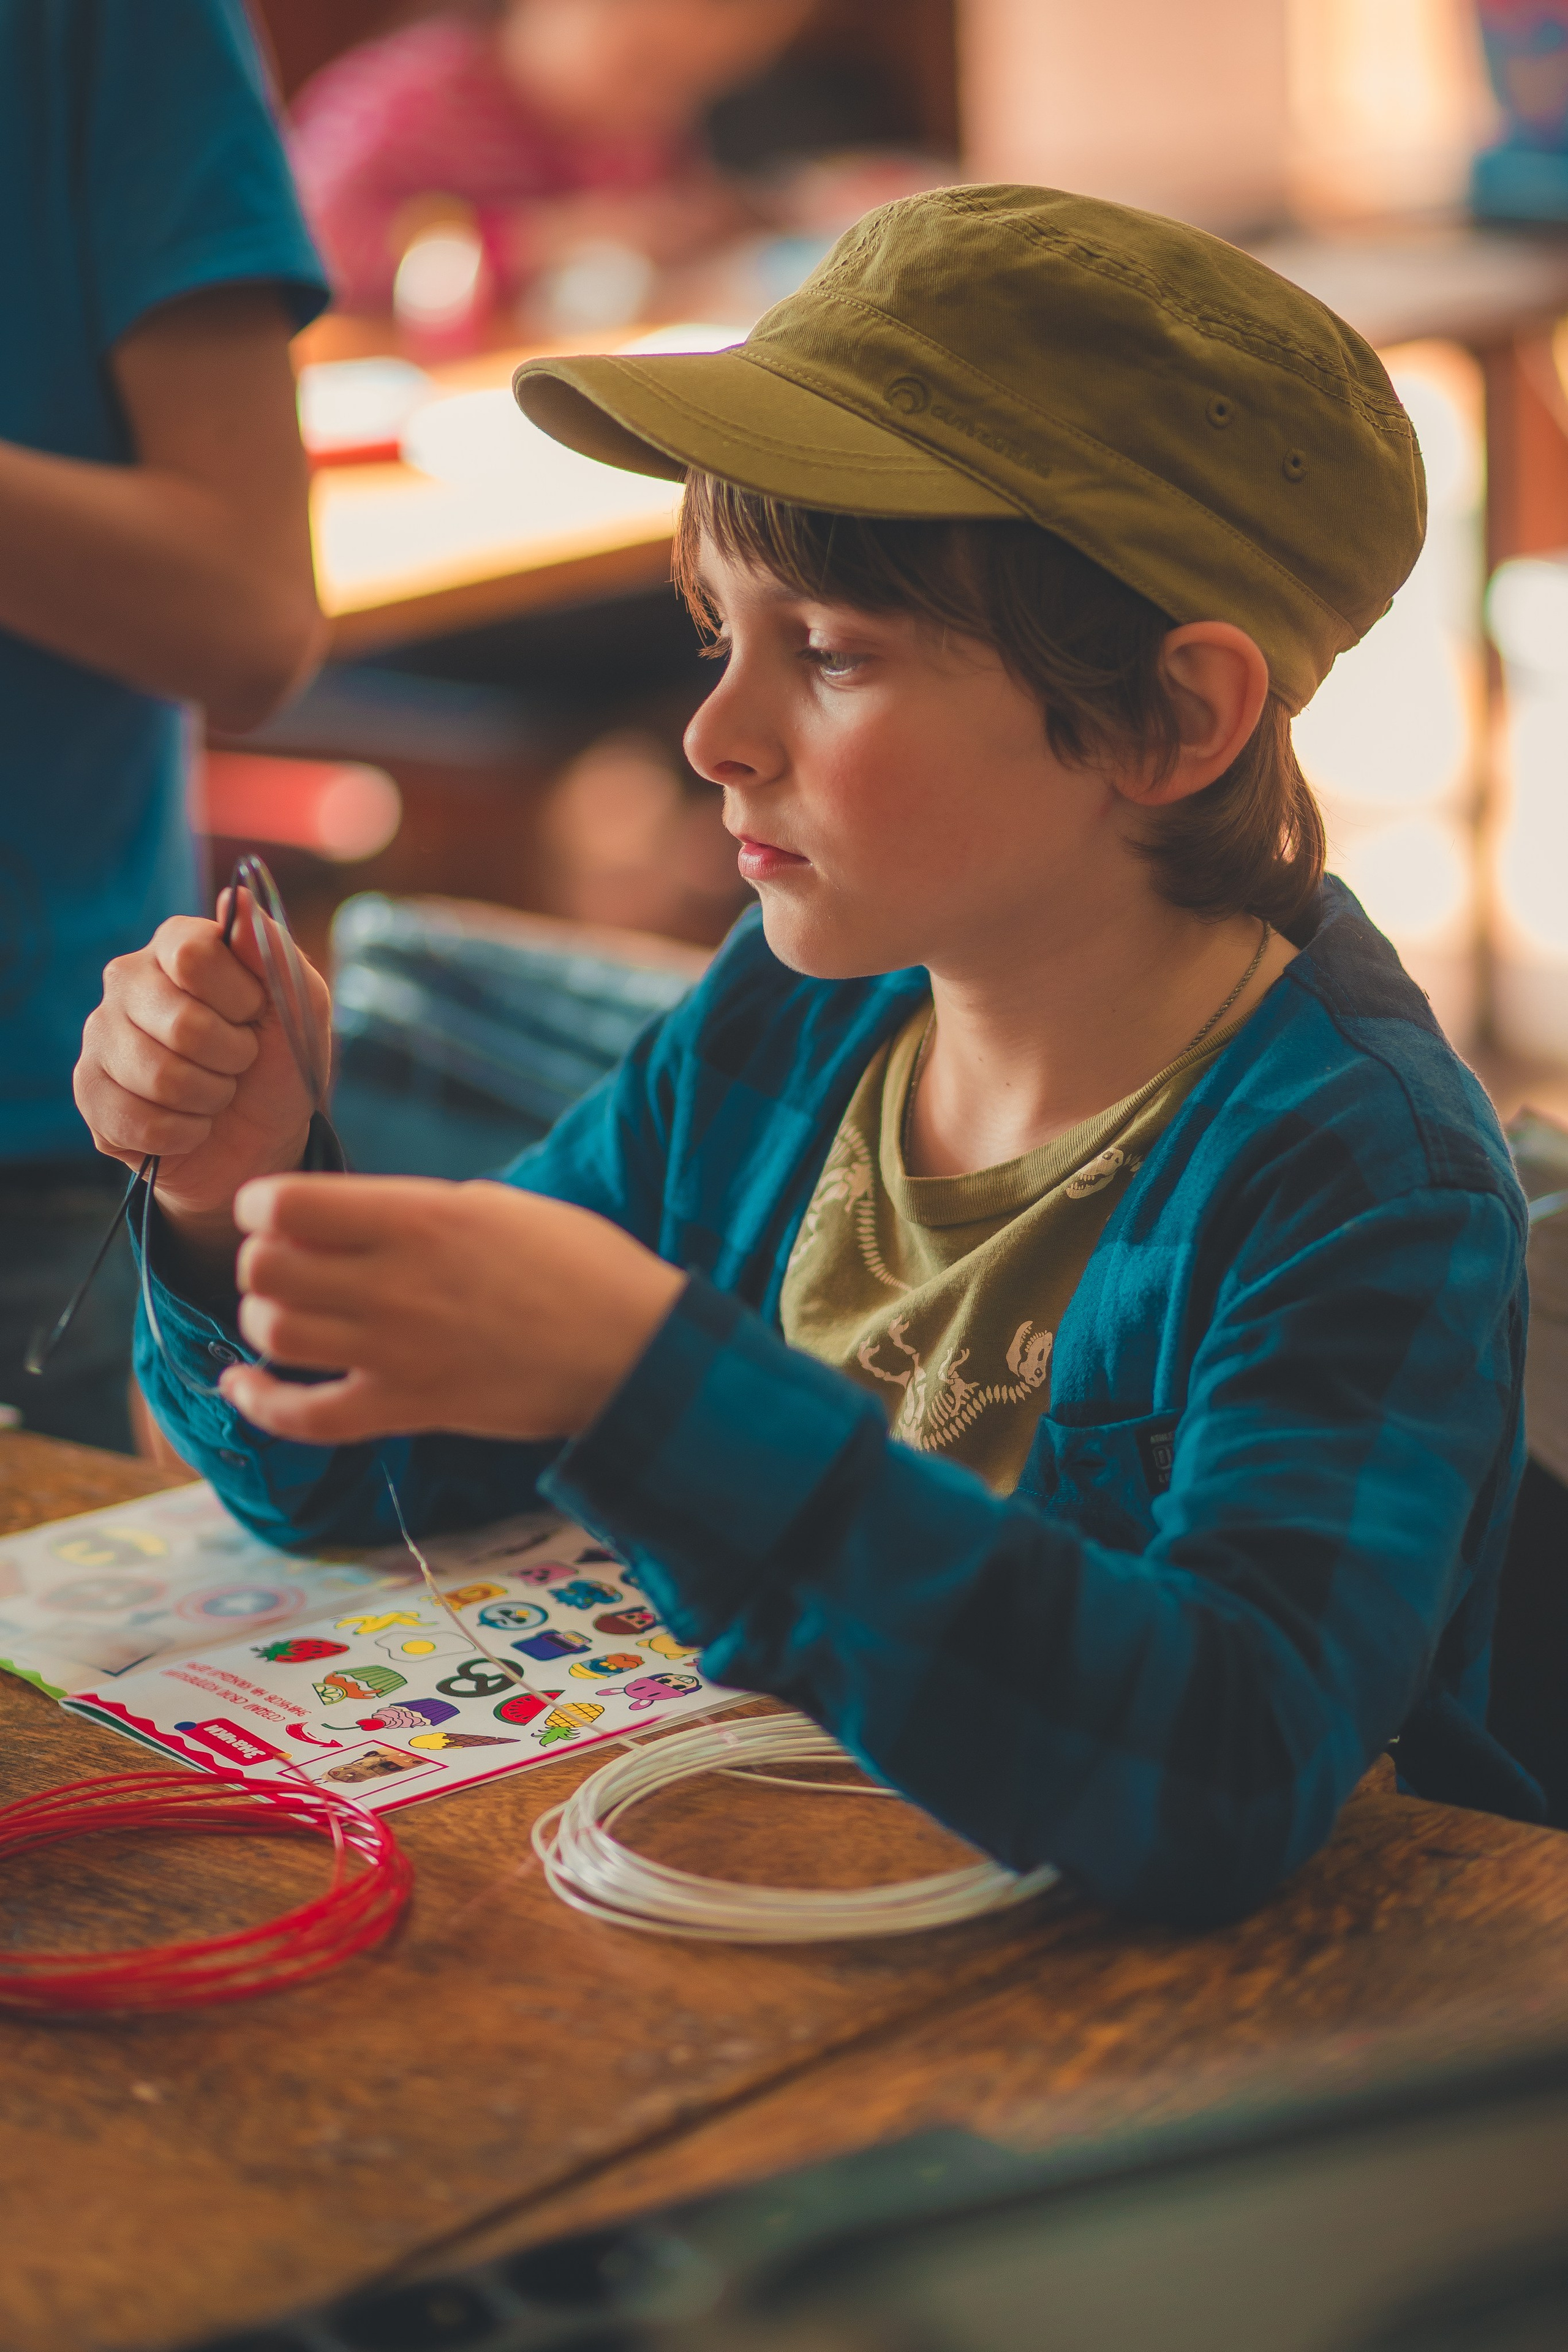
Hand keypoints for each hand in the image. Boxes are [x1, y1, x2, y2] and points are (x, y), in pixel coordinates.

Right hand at [74, 889, 328, 1250]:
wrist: (262, 1139)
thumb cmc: (279, 1064)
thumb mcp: (300, 1006)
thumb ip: (272, 950)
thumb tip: (237, 897)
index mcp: (177, 946)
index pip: (192, 956)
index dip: (240, 998)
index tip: (255, 1015)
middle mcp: (127, 981)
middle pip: (181, 1024)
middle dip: (232, 1058)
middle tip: (239, 1064)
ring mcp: (100, 1037)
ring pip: (160, 1078)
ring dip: (210, 1099)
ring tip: (217, 1094)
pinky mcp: (89, 1094)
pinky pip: (139, 1122)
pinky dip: (184, 1134)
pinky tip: (190, 1124)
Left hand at [221, 1175, 686, 1445]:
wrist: (632, 1350)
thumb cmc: (578, 1265)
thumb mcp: (495, 1205)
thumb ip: (414, 1210)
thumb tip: (352, 1221)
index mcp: (419, 1217)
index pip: (285, 1204)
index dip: (261, 1205)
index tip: (275, 1211)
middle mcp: (395, 1283)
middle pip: (263, 1270)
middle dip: (262, 1261)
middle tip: (290, 1264)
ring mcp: (398, 1351)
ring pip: (273, 1334)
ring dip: (266, 1321)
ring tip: (290, 1314)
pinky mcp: (408, 1409)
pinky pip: (303, 1416)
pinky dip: (259, 1401)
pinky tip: (244, 1384)